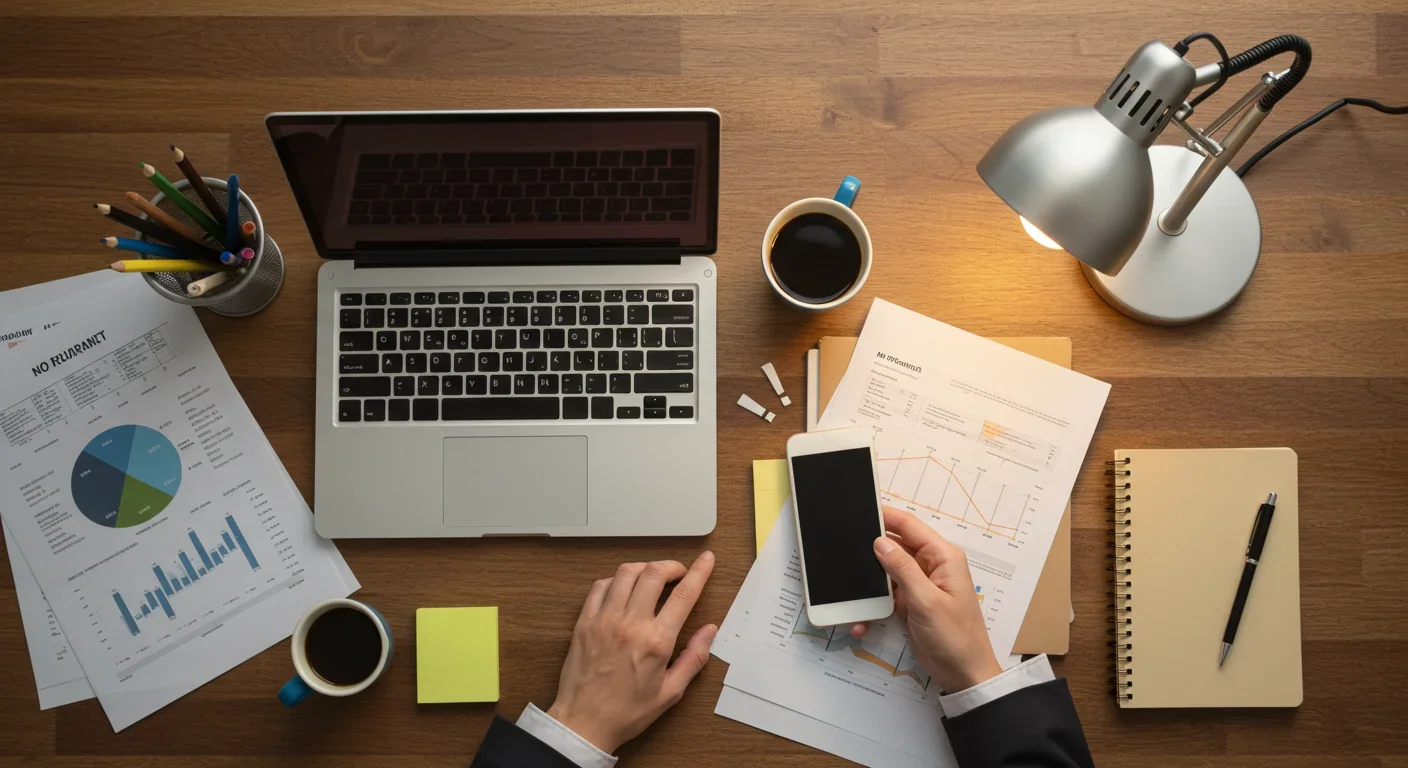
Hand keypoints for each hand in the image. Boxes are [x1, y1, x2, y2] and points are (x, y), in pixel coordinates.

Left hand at [547, 552, 716, 754]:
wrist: (584, 722)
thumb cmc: (627, 712)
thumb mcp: (671, 692)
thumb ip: (693, 658)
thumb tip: (709, 631)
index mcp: (656, 641)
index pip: (683, 594)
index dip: (699, 572)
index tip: (707, 559)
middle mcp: (630, 624)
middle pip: (654, 573)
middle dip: (671, 566)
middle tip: (678, 573)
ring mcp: (604, 619)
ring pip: (626, 572)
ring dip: (644, 568)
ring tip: (652, 577)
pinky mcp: (585, 621)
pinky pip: (600, 586)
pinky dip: (616, 580)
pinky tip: (623, 589)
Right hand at [853, 508, 1000, 692]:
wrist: (964, 675)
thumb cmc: (954, 637)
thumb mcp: (927, 601)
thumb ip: (902, 569)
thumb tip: (880, 542)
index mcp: (943, 557)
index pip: (910, 526)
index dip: (885, 515)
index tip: (858, 510)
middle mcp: (932, 565)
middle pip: (895, 546)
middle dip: (870, 549)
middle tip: (843, 548)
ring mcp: (920, 584)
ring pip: (887, 571)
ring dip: (869, 582)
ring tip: (847, 588)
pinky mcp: (911, 602)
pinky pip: (887, 594)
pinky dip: (874, 605)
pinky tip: (861, 621)